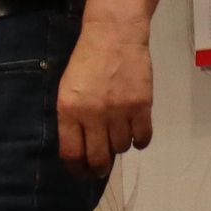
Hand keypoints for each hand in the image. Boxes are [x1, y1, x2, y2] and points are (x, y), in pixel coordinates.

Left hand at [55, 20, 152, 177]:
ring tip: (116, 137)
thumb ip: (72, 118)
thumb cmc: (85, 62)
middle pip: (98, 157)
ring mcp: (119, 111)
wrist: (113, 36)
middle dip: (98, 168)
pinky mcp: (142, 106)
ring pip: (121, 148)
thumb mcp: (67, 90)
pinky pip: (143, 137)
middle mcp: (93, 114)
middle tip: (100, 169)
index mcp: (68, 110)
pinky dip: (139, 141)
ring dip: (118, 148)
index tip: (80, 174)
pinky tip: (135, 135)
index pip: (71, 152)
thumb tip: (79, 147)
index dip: (76, 168)